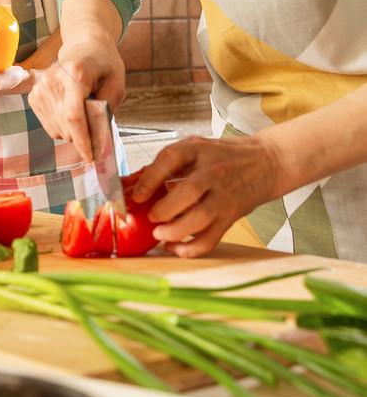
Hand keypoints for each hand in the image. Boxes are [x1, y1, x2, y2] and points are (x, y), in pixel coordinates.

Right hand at [28, 29, 124, 160]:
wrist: (84, 46)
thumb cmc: (104, 65)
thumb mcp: (117, 85)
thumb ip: (106, 111)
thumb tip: (95, 139)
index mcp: (75, 73)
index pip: (74, 116)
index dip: (83, 141)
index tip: (92, 158)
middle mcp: (52, 79)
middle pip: (66, 126)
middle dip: (84, 138)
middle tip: (98, 130)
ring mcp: (39, 87)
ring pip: (58, 131)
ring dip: (74, 132)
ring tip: (85, 111)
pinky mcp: (34, 95)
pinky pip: (51, 127)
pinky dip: (64, 127)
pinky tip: (72, 111)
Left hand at [129, 131, 282, 256]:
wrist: (264, 163)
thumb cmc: (222, 156)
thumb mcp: (196, 147)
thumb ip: (167, 164)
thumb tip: (132, 184)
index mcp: (199, 149)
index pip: (171, 158)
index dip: (150, 178)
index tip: (137, 195)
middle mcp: (213, 172)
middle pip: (187, 192)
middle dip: (163, 209)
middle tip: (150, 217)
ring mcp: (224, 195)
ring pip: (200, 218)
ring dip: (176, 231)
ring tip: (159, 234)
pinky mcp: (231, 216)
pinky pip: (211, 238)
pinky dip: (191, 248)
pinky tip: (174, 247)